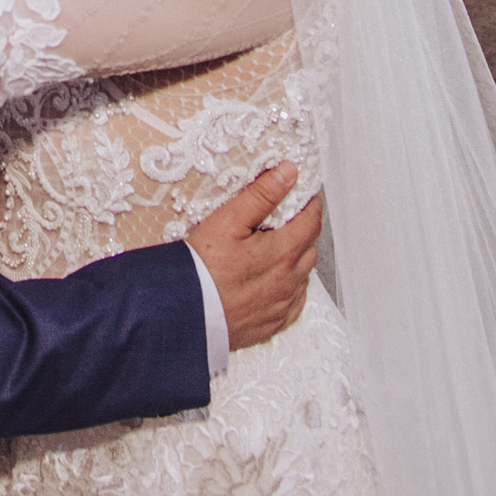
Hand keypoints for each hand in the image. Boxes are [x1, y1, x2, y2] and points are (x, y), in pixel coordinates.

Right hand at [188, 162, 320, 351]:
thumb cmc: (201, 269)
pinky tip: (272, 281)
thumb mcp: (228, 221)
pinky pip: (294, 302)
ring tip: (275, 249)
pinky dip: (289, 288)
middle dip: (302, 230)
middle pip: (310, 247)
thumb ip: (261, 195)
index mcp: (284, 252)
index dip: (311, 203)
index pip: (311, 221)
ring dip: (296, 259)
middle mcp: (290, 280)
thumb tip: (288, 172)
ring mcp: (283, 304)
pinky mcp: (272, 323)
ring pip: (303, 276)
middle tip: (285, 219)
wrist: (183, 315)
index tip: (305, 193)